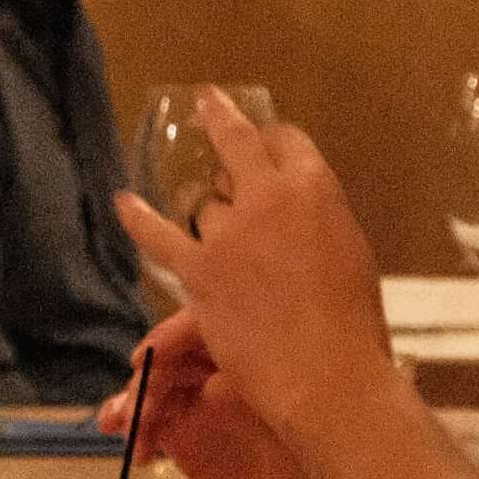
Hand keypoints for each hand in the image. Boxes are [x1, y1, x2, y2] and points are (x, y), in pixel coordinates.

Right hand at [109, 315, 354, 478]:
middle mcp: (237, 372)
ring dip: (136, 396)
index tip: (149, 358)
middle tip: (139, 399)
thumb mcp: (306, 422)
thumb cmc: (339, 471)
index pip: (211, 323)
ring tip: (121, 423)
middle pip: (180, 349)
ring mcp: (212, 407)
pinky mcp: (193, 444)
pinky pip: (154, 421)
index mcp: (269, 353)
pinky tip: (123, 437)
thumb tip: (222, 370)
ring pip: (161, 383)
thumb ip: (267, 385)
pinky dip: (132, 423)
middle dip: (153, 368)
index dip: (174, 336)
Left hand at [115, 87, 391, 436]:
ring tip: (220, 234)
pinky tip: (124, 201)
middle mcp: (267, 195)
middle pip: (238, 148)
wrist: (325, 373)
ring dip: (213, 215)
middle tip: (211, 105)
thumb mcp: (349, 250)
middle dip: (223, 122)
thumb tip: (295, 216)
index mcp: (315, 187)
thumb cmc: (354, 322)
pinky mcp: (198, 270)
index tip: (266, 139)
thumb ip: (317, 222)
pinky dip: (138, 218)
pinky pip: (159, 236)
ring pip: (207, 205)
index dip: (275, 140)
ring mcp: (227, 231)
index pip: (287, 141)